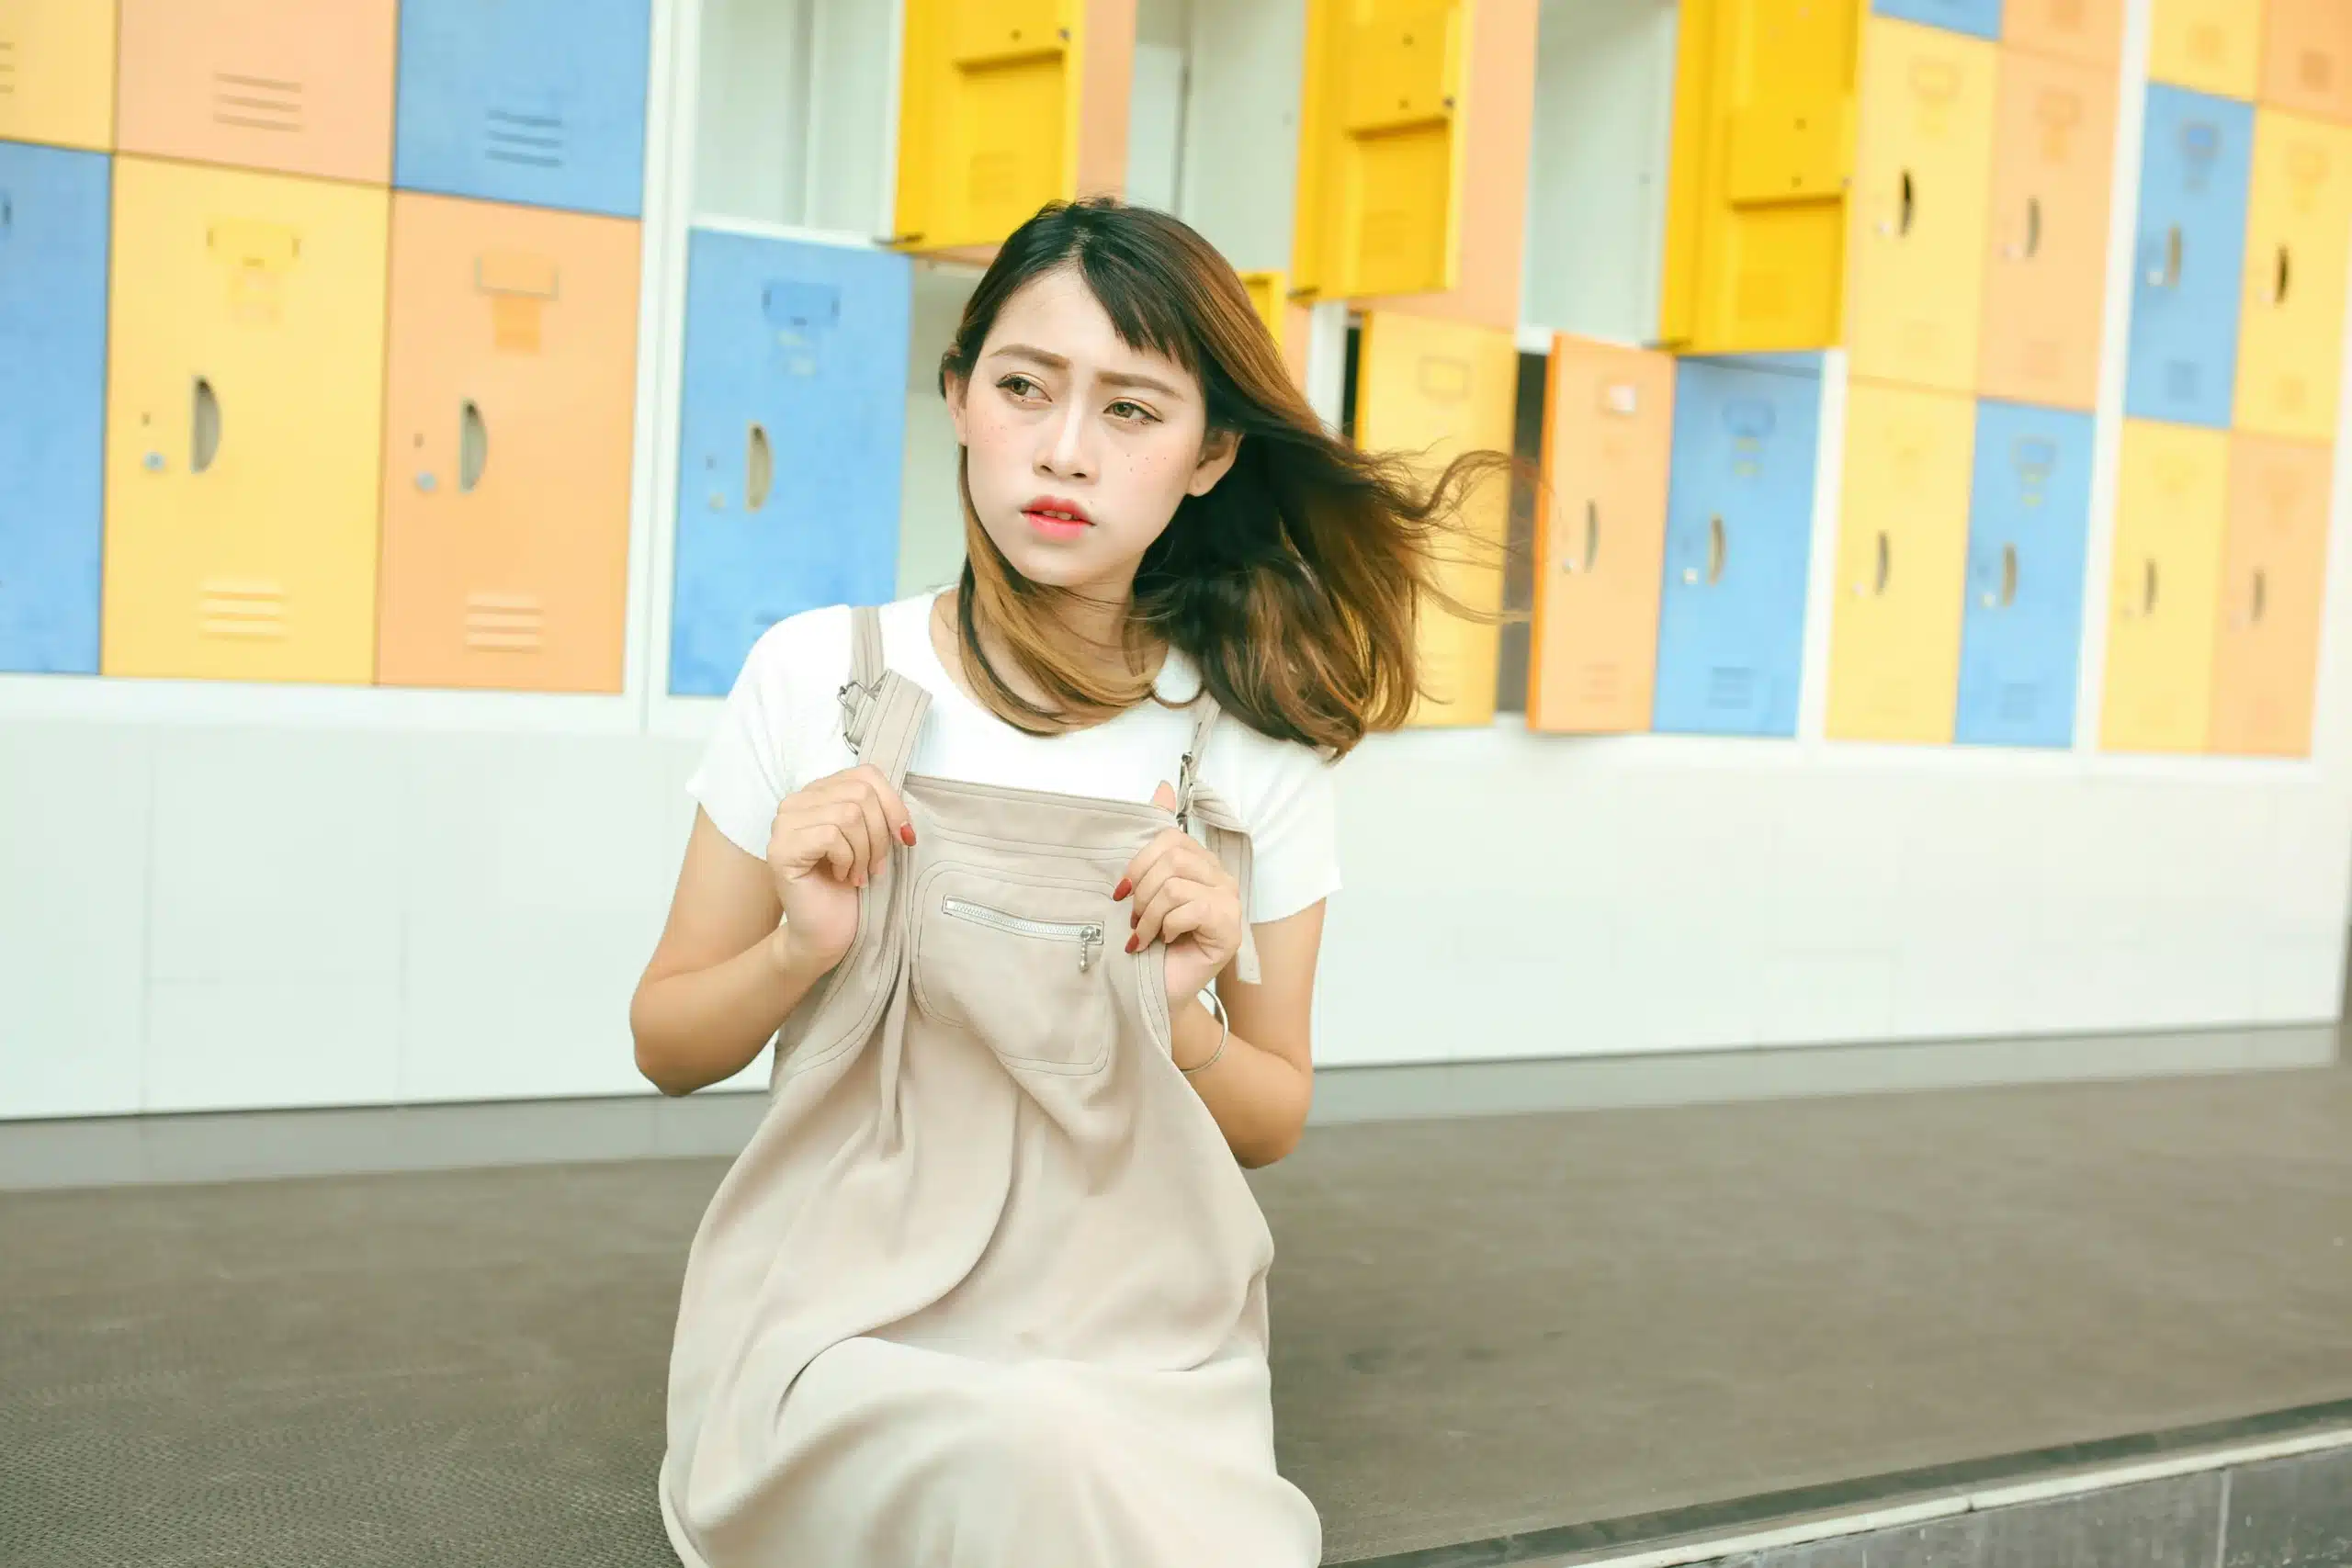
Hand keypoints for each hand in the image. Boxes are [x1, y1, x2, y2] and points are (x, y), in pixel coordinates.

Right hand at [764, 764, 914, 972]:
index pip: (866, 774)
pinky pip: (831, 836)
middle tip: (875, 866)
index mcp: (818, 792)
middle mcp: (795, 802)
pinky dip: (848, 860)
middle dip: (880, 834)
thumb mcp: (871, 839)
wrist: (826, 932)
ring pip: (848, 814)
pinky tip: (841, 877)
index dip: (893, 804)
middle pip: (860, 793)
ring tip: (858, 873)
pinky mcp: (781, 848)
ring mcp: (783, 824)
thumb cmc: (849, 887)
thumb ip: (879, 812)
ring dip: (865, 851)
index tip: (904, 838)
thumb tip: (903, 814)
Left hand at [1116, 782, 1244, 1009]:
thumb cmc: (1151, 944)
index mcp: (1201, 864)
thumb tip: (1162, 787)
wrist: (1159, 991)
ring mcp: (1230, 902)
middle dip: (1141, 891)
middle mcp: (1221, 878)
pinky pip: (1190, 908)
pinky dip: (1166, 927)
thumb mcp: (1144, 889)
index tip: (1120, 892)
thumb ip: (1153, 842)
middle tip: (1132, 918)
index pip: (1170, 839)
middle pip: (1173, 858)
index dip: (1139, 862)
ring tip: (1142, 935)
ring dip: (1148, 915)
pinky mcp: (1230, 927)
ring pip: (1176, 884)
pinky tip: (1163, 942)